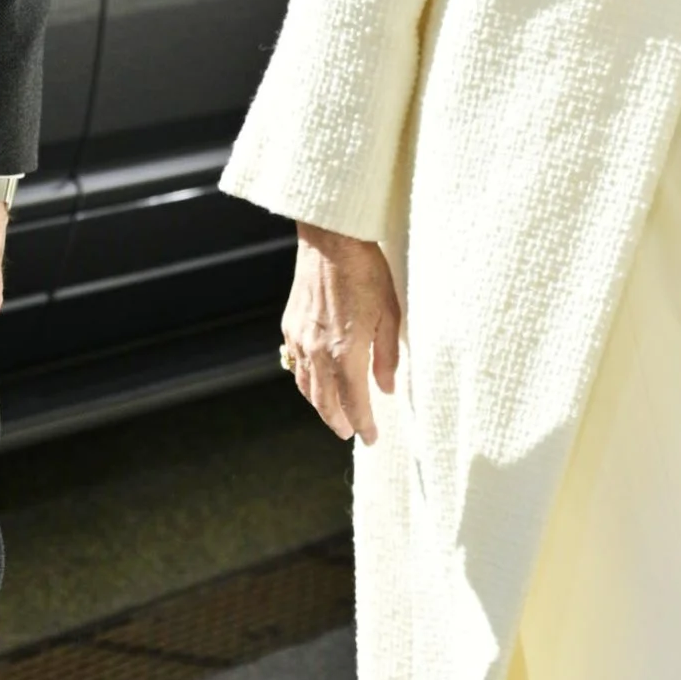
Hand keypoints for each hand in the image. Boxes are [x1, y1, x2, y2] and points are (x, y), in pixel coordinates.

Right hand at [282, 226, 400, 444]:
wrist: (331, 241)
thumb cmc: (366, 273)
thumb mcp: (390, 315)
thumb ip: (387, 357)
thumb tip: (386, 388)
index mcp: (346, 353)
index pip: (354, 404)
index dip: (364, 425)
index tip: (370, 438)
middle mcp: (318, 352)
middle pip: (325, 403)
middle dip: (338, 422)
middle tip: (350, 431)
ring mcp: (300, 340)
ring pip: (306, 387)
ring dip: (320, 406)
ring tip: (333, 413)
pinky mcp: (290, 326)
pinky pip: (295, 365)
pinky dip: (306, 381)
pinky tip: (315, 381)